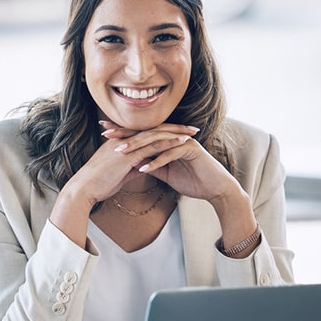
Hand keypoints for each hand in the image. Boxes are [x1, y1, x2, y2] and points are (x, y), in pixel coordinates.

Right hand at [49, 121, 194, 247]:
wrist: (84, 188)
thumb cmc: (98, 183)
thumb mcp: (118, 173)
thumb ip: (131, 167)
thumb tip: (143, 168)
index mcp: (122, 141)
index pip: (147, 132)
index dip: (165, 131)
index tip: (180, 132)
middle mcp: (125, 139)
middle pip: (154, 128)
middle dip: (175, 128)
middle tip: (192, 128)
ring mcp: (127, 145)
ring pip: (156, 134)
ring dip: (177, 133)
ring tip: (193, 133)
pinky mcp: (129, 154)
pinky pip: (153, 146)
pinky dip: (169, 143)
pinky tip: (182, 143)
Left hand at [101, 121, 238, 203]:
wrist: (215, 188)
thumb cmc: (193, 180)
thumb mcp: (167, 173)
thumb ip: (153, 165)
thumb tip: (135, 164)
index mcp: (167, 139)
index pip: (142, 134)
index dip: (124, 132)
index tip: (105, 132)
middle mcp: (174, 136)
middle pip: (146, 132)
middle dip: (125, 133)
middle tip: (106, 133)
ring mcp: (183, 141)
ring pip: (156, 141)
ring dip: (138, 147)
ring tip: (120, 153)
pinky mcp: (192, 149)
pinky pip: (170, 154)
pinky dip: (157, 162)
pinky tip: (144, 168)